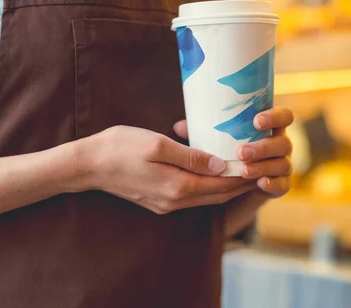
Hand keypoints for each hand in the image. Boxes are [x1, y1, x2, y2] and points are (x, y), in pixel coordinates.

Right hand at [78, 126, 255, 214]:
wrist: (87, 165)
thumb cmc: (121, 148)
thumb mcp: (158, 146)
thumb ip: (192, 157)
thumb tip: (221, 165)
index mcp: (178, 187)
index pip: (222, 185)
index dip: (244, 176)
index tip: (262, 164)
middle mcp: (175, 201)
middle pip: (218, 195)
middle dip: (241, 183)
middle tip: (260, 168)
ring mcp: (166, 203)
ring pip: (206, 197)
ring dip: (226, 186)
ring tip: (243, 170)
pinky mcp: (158, 200)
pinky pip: (192, 196)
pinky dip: (208, 186)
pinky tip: (213, 173)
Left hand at [174, 106, 293, 198]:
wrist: (238, 183)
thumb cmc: (227, 150)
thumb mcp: (216, 139)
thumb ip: (203, 132)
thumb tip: (180, 127)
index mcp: (270, 127)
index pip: (284, 116)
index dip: (275, 116)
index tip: (255, 121)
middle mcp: (280, 145)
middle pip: (283, 143)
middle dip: (263, 147)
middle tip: (241, 152)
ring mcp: (283, 165)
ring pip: (282, 164)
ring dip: (264, 166)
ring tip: (244, 170)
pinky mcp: (281, 185)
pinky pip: (282, 185)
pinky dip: (272, 184)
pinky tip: (260, 183)